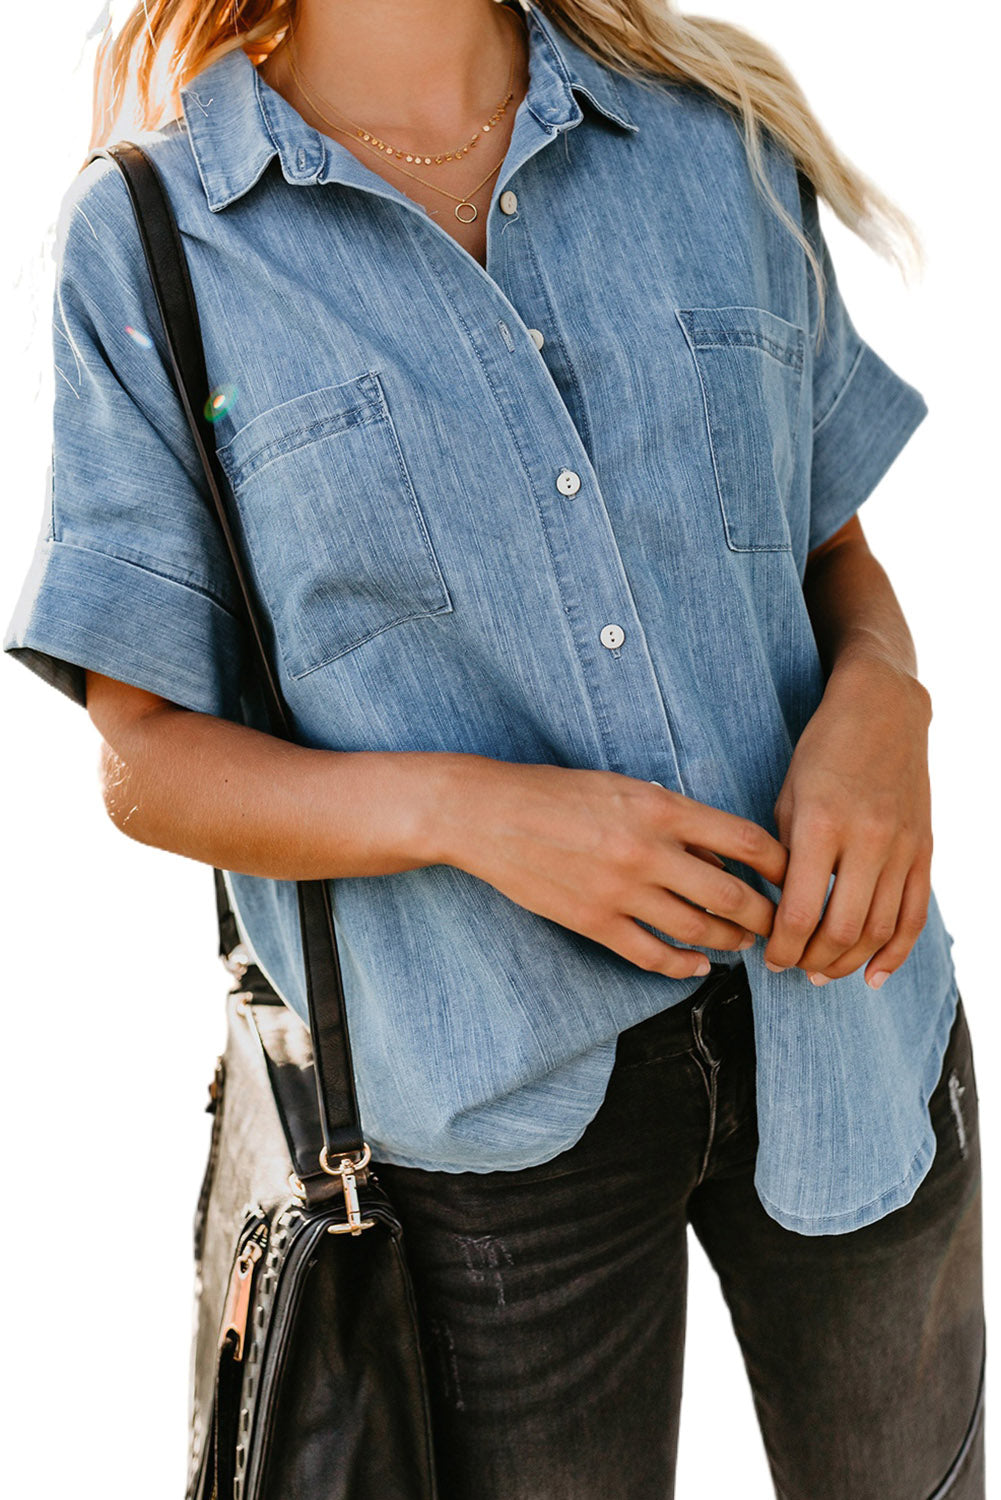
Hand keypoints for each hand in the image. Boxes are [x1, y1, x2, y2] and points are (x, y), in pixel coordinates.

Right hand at [433, 757, 787, 978]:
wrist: (488, 814)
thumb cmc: (558, 793)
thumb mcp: (625, 788)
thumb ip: (676, 820)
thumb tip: (722, 861)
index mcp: (660, 807)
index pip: (745, 840)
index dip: (780, 864)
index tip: (794, 876)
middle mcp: (648, 851)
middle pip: (733, 895)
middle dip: (765, 916)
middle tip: (779, 923)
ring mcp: (621, 891)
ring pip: (699, 930)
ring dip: (730, 942)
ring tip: (742, 944)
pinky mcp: (594, 922)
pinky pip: (652, 955)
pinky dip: (683, 966)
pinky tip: (697, 966)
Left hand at [764, 655, 933, 987]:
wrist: (883, 710)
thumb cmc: (823, 750)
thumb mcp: (788, 796)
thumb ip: (785, 854)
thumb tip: (779, 910)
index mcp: (821, 825)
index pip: (801, 912)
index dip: (782, 948)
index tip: (770, 958)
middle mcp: (867, 840)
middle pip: (842, 930)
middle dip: (813, 961)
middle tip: (794, 969)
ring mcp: (902, 847)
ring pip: (880, 930)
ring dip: (849, 962)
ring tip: (824, 973)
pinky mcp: (923, 850)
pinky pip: (914, 915)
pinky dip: (895, 953)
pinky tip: (874, 975)